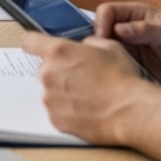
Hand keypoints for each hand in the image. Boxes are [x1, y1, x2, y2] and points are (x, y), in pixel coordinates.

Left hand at [23, 30, 147, 145]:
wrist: (131, 111)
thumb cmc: (122, 78)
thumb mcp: (108, 46)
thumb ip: (87, 43)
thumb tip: (83, 47)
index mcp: (59, 52)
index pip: (30, 41)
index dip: (35, 43)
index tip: (38, 47)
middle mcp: (48, 74)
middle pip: (44, 69)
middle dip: (58, 71)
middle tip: (81, 78)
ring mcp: (50, 99)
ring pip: (50, 91)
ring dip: (62, 92)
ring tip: (87, 97)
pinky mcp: (55, 119)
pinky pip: (56, 111)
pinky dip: (67, 111)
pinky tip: (86, 110)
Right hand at [91, 3, 160, 93]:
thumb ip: (148, 30)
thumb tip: (121, 28)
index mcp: (138, 14)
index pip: (107, 10)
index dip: (101, 23)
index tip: (103, 39)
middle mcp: (128, 31)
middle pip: (98, 30)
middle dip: (94, 42)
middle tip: (99, 57)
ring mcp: (127, 50)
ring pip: (101, 50)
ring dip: (99, 58)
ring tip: (102, 70)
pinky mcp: (128, 68)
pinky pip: (109, 68)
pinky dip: (105, 73)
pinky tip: (111, 81)